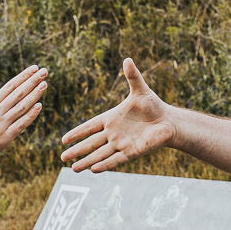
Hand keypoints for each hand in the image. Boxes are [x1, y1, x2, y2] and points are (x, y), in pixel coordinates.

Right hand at [0, 66, 47, 166]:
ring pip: (22, 106)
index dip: (23, 76)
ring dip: (35, 95)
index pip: (10, 86)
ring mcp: (2, 123)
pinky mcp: (5, 137)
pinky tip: (39, 106)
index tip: (34, 68)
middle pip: (19, 93)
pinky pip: (21, 124)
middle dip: (33, 81)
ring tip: (45, 84)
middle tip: (44, 71)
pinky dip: (30, 115)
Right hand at [59, 58, 173, 171]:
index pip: (90, 127)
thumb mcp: (141, 90)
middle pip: (91, 143)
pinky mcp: (132, 152)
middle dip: (77, 151)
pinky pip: (116, 160)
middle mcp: (113, 133)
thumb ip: (132, 76)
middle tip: (62, 158)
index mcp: (111, 118)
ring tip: (73, 169)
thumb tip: (127, 59)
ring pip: (100, 154)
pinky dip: (105, 165)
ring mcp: (121, 144)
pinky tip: (93, 170)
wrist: (168, 121)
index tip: (64, 139)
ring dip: (87, 161)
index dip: (78, 133)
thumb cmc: (153, 105)